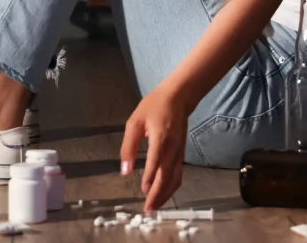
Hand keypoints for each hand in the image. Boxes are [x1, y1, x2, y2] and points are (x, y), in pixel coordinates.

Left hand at [120, 85, 189, 211]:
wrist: (178, 97)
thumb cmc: (153, 106)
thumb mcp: (135, 122)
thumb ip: (128, 146)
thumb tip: (125, 170)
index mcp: (160, 138)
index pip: (156, 161)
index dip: (150, 177)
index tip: (144, 192)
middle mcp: (172, 148)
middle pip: (166, 176)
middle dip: (158, 194)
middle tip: (148, 210)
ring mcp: (179, 153)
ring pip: (174, 179)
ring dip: (165, 195)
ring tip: (155, 207)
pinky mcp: (181, 154)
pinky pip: (178, 175)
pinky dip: (171, 187)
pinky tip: (164, 195)